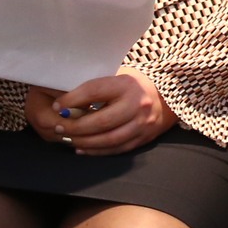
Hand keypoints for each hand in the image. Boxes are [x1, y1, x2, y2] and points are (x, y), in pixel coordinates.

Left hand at [29, 69, 177, 156]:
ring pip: (107, 139)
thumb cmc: (136, 84)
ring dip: (83, 142)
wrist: (170, 95)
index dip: (72, 100)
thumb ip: (97, 88)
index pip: (94, 92)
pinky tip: (82, 148)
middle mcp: (138, 104)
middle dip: (75, 127)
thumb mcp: (119, 76)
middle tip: (59, 128)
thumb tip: (66, 101)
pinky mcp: (144, 138)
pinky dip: (96, 151)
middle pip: (100, 121)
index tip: (58, 106)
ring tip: (68, 139)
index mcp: (128, 84)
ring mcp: (142, 124)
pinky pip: (116, 149)